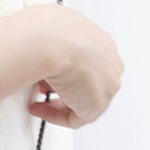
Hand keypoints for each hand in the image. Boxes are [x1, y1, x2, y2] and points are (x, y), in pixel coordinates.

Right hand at [28, 5, 123, 129]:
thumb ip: (58, 46)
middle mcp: (110, 64)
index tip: (50, 78)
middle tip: (46, 94)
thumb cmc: (50, 30)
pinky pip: (74, 118)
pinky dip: (55, 116)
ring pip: (83, 103)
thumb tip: (47, 56)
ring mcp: (107, 86)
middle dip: (66, 92)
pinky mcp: (96, 106)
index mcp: (104, 43)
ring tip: (39, 103)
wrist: (53, 41)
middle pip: (90, 86)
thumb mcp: (57, 31)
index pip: (90, 65)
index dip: (69, 75)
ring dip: (60, 105)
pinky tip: (39, 108)